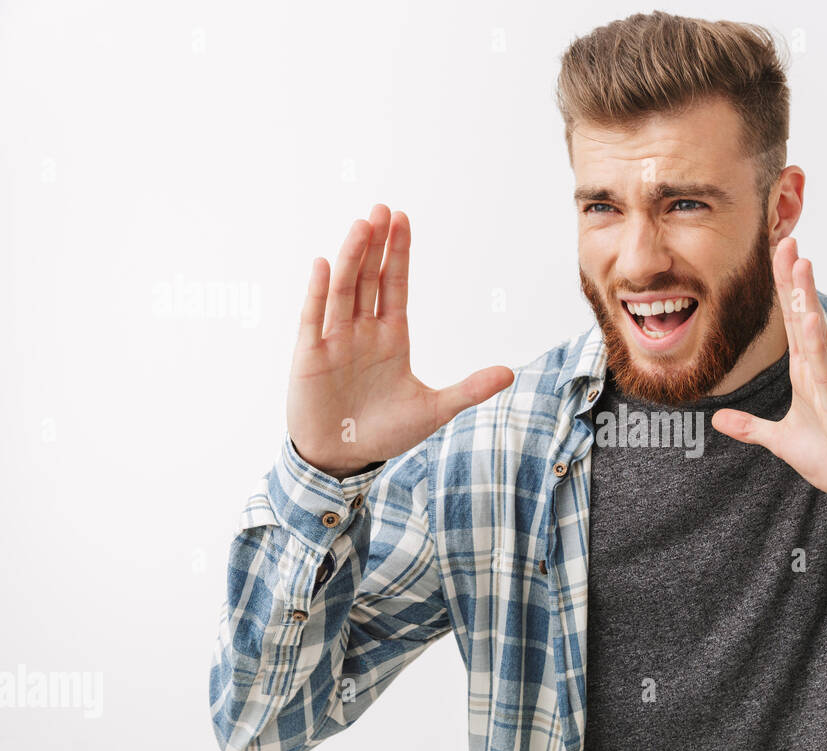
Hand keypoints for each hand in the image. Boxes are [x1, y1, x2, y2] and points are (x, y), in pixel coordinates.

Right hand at [287, 204, 513, 479]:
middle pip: (368, 278)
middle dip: (375, 245)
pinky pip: (314, 318)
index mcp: (391, 337)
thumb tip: (509, 373)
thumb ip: (469, 390)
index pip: (394, 286)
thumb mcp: (433, 411)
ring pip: (343, 290)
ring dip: (351, 257)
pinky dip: (318, 292)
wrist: (343, 458)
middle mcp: (362, 331)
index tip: (402, 219)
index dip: (397, 253)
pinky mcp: (310, 357)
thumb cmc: (385, 433)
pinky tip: (324, 264)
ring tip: (361, 225)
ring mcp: (335, 340)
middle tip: (383, 209)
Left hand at [711, 236, 826, 516]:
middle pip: (804, 317)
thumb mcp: (781, 441)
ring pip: (817, 336)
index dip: (783, 290)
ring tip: (801, 265)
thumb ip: (750, 428)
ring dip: (808, 300)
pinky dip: (818, 347)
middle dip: (794, 280)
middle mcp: (820, 371)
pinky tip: (811, 322)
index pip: (792, 323)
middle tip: (788, 239)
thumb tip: (718, 419)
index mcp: (806, 373)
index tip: (777, 254)